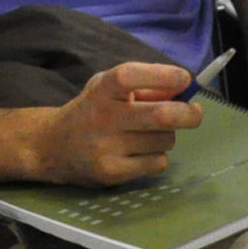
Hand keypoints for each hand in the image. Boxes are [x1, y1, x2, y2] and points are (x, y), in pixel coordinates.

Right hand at [40, 61, 204, 185]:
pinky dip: (158, 156)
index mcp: (102, 89)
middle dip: (189, 114)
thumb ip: (144, 83)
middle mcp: (103, 117)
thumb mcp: (109, 86)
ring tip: (150, 133)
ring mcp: (106, 148)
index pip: (133, 76)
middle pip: (162, 115)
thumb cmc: (91, 109)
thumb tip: (183, 89)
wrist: (52, 146)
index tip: (185, 80)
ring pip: (165, 139)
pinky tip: (141, 152)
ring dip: (168, 135)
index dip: (165, 75)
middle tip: (195, 112)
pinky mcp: (111, 173)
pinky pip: (157, 162)